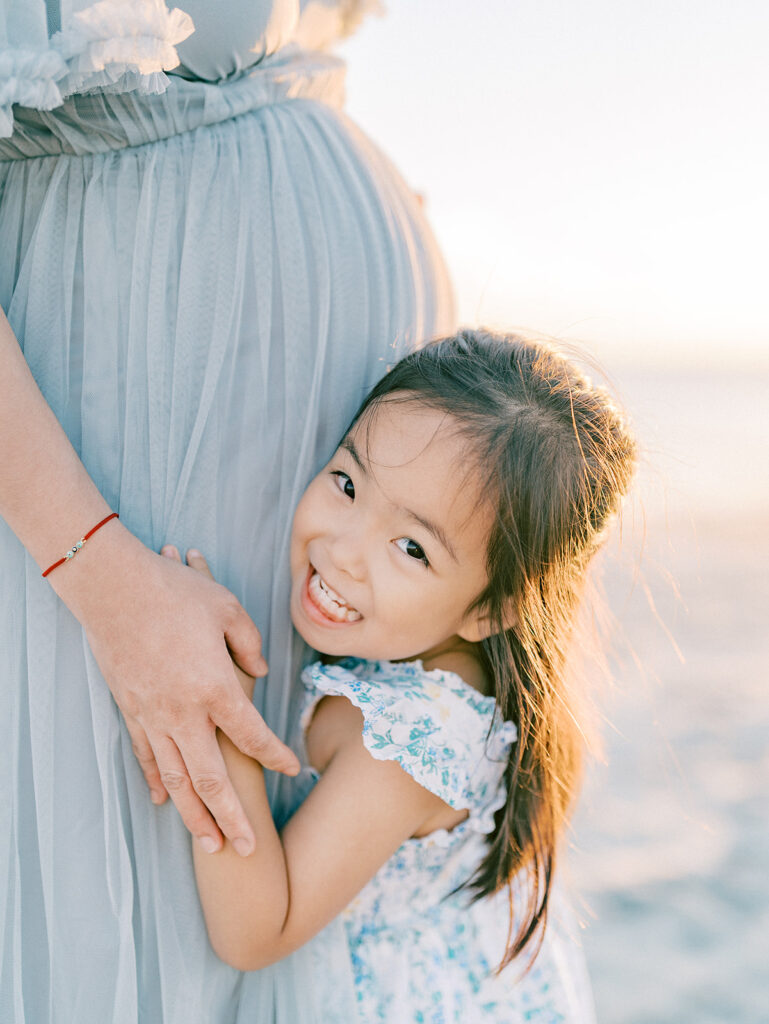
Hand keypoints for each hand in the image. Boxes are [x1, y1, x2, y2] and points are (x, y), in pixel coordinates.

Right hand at [64, 527, 297, 855]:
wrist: (113, 587)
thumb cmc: (175, 592)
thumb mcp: (227, 609)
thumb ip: (250, 645)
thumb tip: (259, 675)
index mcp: (217, 688)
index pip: (253, 735)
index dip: (275, 755)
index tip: (291, 767)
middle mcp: (184, 713)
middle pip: (213, 779)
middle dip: (233, 817)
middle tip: (248, 849)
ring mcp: (153, 715)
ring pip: (176, 779)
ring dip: (194, 814)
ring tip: (211, 843)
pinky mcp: (130, 710)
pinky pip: (146, 756)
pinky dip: (156, 782)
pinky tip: (165, 802)